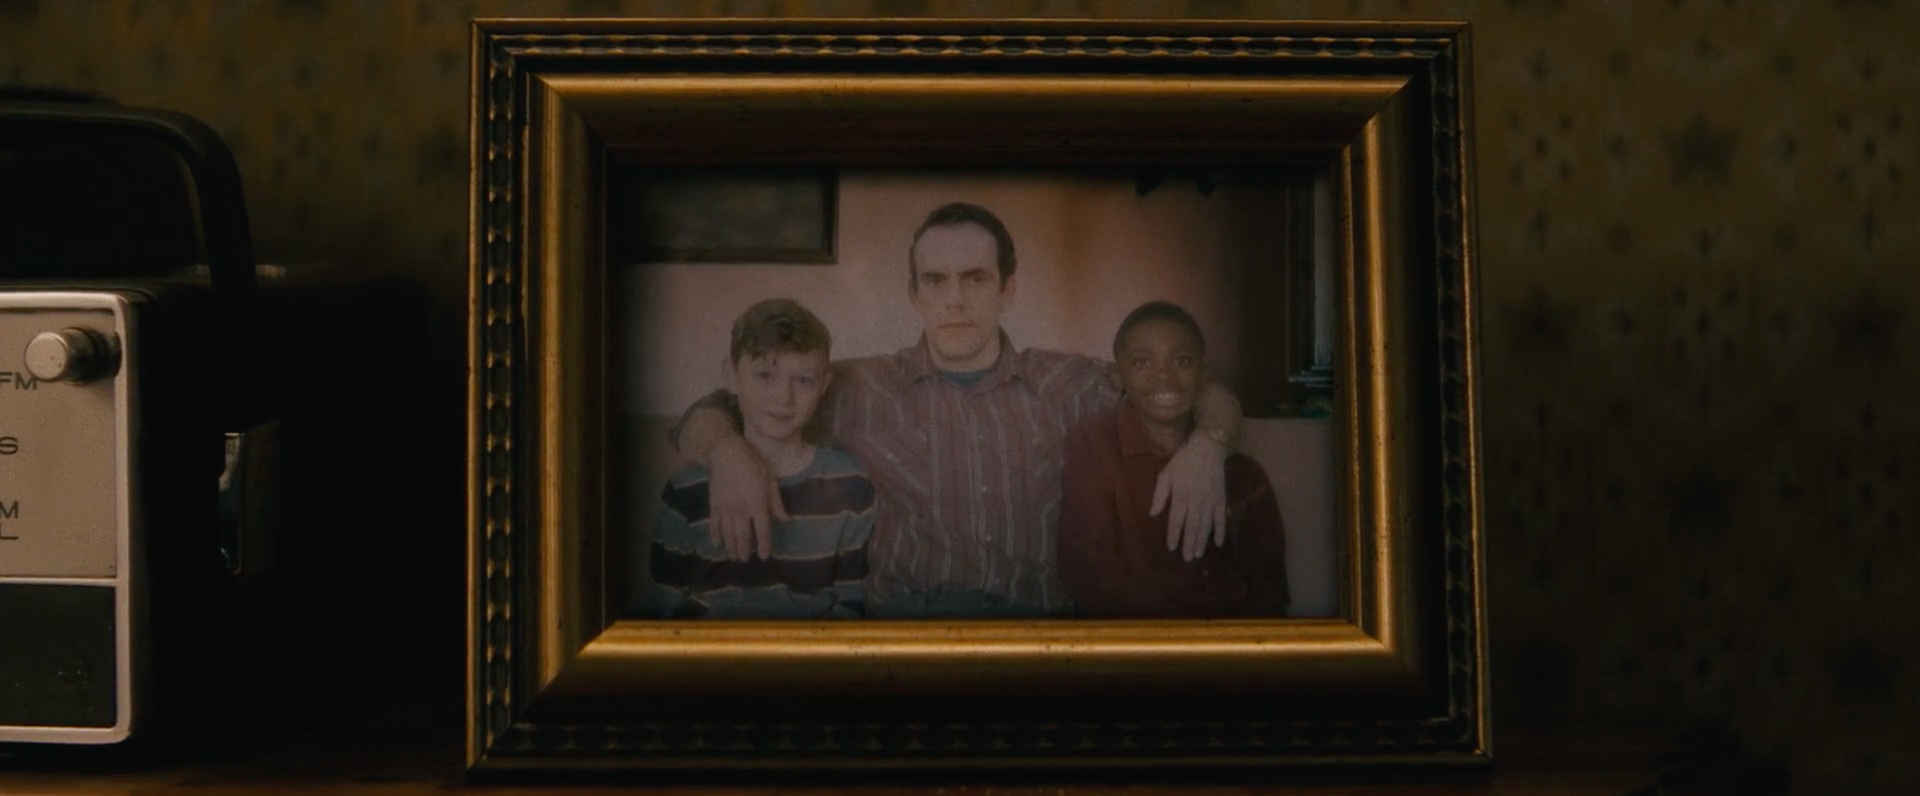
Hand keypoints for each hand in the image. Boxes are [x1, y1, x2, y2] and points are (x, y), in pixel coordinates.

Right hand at [706, 437, 788, 560]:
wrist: (726, 453)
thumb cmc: (752, 463)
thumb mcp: (770, 479)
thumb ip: (776, 502)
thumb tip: (785, 520)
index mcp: (757, 503)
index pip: (762, 529)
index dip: (764, 544)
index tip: (764, 556)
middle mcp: (741, 510)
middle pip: (743, 535)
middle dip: (745, 549)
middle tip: (745, 560)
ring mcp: (725, 508)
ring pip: (728, 533)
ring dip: (731, 546)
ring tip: (734, 556)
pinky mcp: (714, 505)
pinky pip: (714, 524)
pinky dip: (715, 535)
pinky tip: (717, 544)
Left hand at [1150, 431, 1228, 561]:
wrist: (1207, 449)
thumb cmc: (1183, 461)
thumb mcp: (1166, 474)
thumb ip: (1159, 495)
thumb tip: (1152, 513)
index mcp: (1180, 496)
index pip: (1176, 521)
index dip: (1174, 535)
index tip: (1171, 548)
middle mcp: (1195, 502)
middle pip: (1191, 527)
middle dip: (1189, 544)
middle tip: (1187, 559)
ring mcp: (1210, 502)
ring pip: (1205, 526)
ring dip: (1202, 541)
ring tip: (1198, 554)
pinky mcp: (1221, 499)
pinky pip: (1221, 518)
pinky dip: (1220, 531)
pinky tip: (1218, 542)